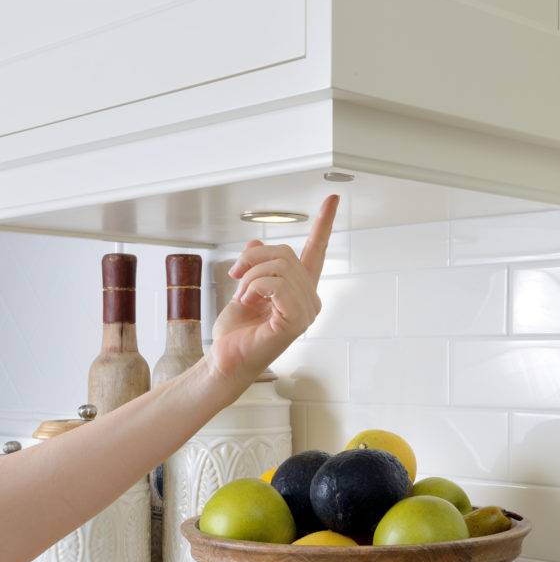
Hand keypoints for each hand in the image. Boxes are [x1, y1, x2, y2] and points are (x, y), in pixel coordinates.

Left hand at [207, 195, 338, 384]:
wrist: (225, 361)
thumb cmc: (236, 335)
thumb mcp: (242, 288)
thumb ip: (254, 266)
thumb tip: (256, 244)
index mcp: (300, 291)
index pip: (316, 252)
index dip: (324, 224)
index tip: (332, 200)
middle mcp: (309, 300)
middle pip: (286, 254)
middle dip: (253, 259)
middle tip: (235, 275)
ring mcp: (306, 312)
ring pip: (279, 268)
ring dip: (250, 276)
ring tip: (241, 295)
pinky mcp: (296, 322)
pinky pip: (276, 285)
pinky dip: (254, 287)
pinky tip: (247, 300)